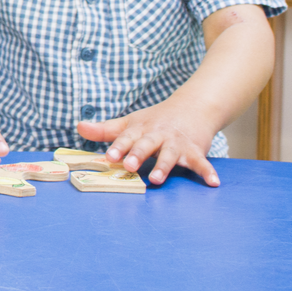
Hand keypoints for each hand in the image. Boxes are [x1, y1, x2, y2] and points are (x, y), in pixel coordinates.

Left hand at [78, 100, 219, 186]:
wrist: (192, 108)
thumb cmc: (155, 120)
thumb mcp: (130, 123)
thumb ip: (105, 129)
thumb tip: (79, 127)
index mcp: (140, 130)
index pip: (126, 138)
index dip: (117, 146)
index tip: (108, 156)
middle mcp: (157, 136)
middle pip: (146, 145)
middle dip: (137, 155)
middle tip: (128, 165)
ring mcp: (177, 143)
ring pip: (170, 155)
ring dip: (164, 166)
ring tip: (156, 178)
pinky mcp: (195, 151)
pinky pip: (202, 162)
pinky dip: (208, 172)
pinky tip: (213, 182)